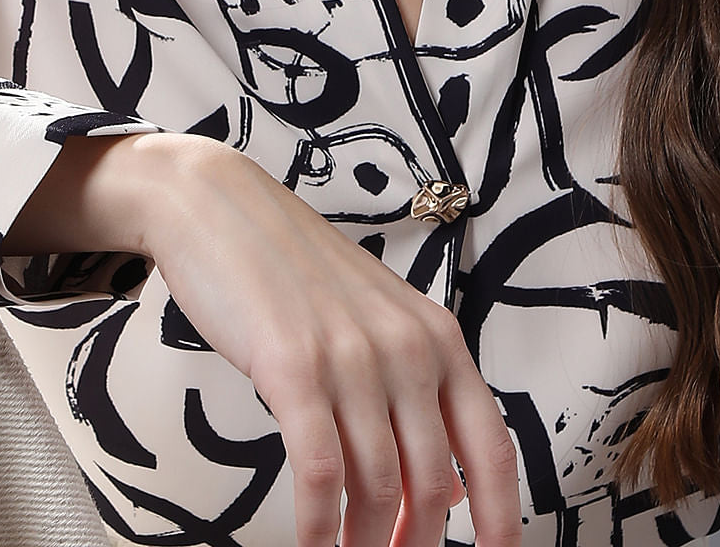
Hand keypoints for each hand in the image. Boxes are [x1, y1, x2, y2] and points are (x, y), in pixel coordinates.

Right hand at [135, 133, 520, 546]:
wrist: (218, 206)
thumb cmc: (289, 265)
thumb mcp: (373, 316)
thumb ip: (415, 388)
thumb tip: (452, 486)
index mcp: (434, 335)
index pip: (491, 446)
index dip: (502, 518)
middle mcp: (404, 348)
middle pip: (433, 483)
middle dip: (416, 542)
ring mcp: (351, 357)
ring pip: (377, 487)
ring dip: (364, 543)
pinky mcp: (293, 367)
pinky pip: (318, 471)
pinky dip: (316, 525)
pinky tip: (311, 544)